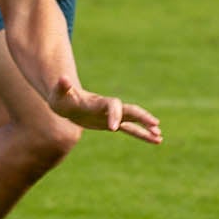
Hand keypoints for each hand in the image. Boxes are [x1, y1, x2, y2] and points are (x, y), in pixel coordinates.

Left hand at [47, 81, 162, 144]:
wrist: (66, 101)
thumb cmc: (61, 97)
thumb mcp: (59, 93)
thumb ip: (62, 86)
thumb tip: (62, 78)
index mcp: (98, 101)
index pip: (112, 105)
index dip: (114, 114)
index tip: (113, 129)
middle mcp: (109, 107)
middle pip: (130, 110)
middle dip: (142, 117)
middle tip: (155, 125)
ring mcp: (112, 115)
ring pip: (134, 121)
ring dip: (146, 128)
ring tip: (160, 137)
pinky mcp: (112, 124)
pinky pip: (130, 129)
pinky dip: (142, 134)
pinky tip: (155, 140)